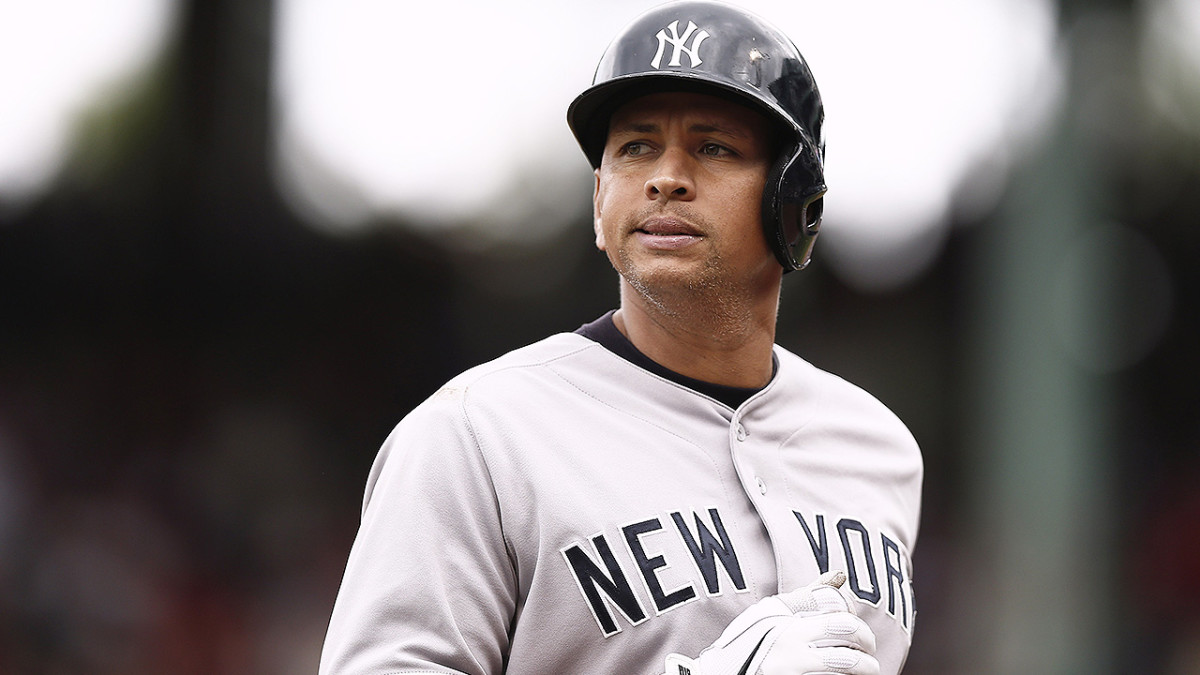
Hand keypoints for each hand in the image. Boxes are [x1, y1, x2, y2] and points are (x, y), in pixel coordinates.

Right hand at [663, 570, 878, 674]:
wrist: (719, 674)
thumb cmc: (747, 642)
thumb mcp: (770, 613)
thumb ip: (806, 596)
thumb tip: (839, 575)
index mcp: (786, 623)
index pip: (839, 620)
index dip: (860, 628)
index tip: (863, 636)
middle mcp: (789, 648)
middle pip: (847, 646)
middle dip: (867, 652)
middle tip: (870, 656)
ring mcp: (791, 671)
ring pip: (845, 670)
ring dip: (863, 671)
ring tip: (866, 671)